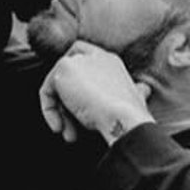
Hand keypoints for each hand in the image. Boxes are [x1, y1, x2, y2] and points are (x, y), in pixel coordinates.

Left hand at [39, 43, 153, 145]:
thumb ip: (137, 91)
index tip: (74, 107)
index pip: (83, 57)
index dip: (75, 80)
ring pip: (57, 87)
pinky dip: (49, 111)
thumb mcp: (136, 99)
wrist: (124, 117)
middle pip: (68, 78)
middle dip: (67, 107)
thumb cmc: (130, 115)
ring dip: (60, 114)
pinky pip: (46, 91)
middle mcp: (94, 56)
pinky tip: (61, 127)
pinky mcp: (63, 68)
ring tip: (69, 134)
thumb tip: (144, 90)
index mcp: (110, 62)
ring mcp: (78, 61)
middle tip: (71, 130)